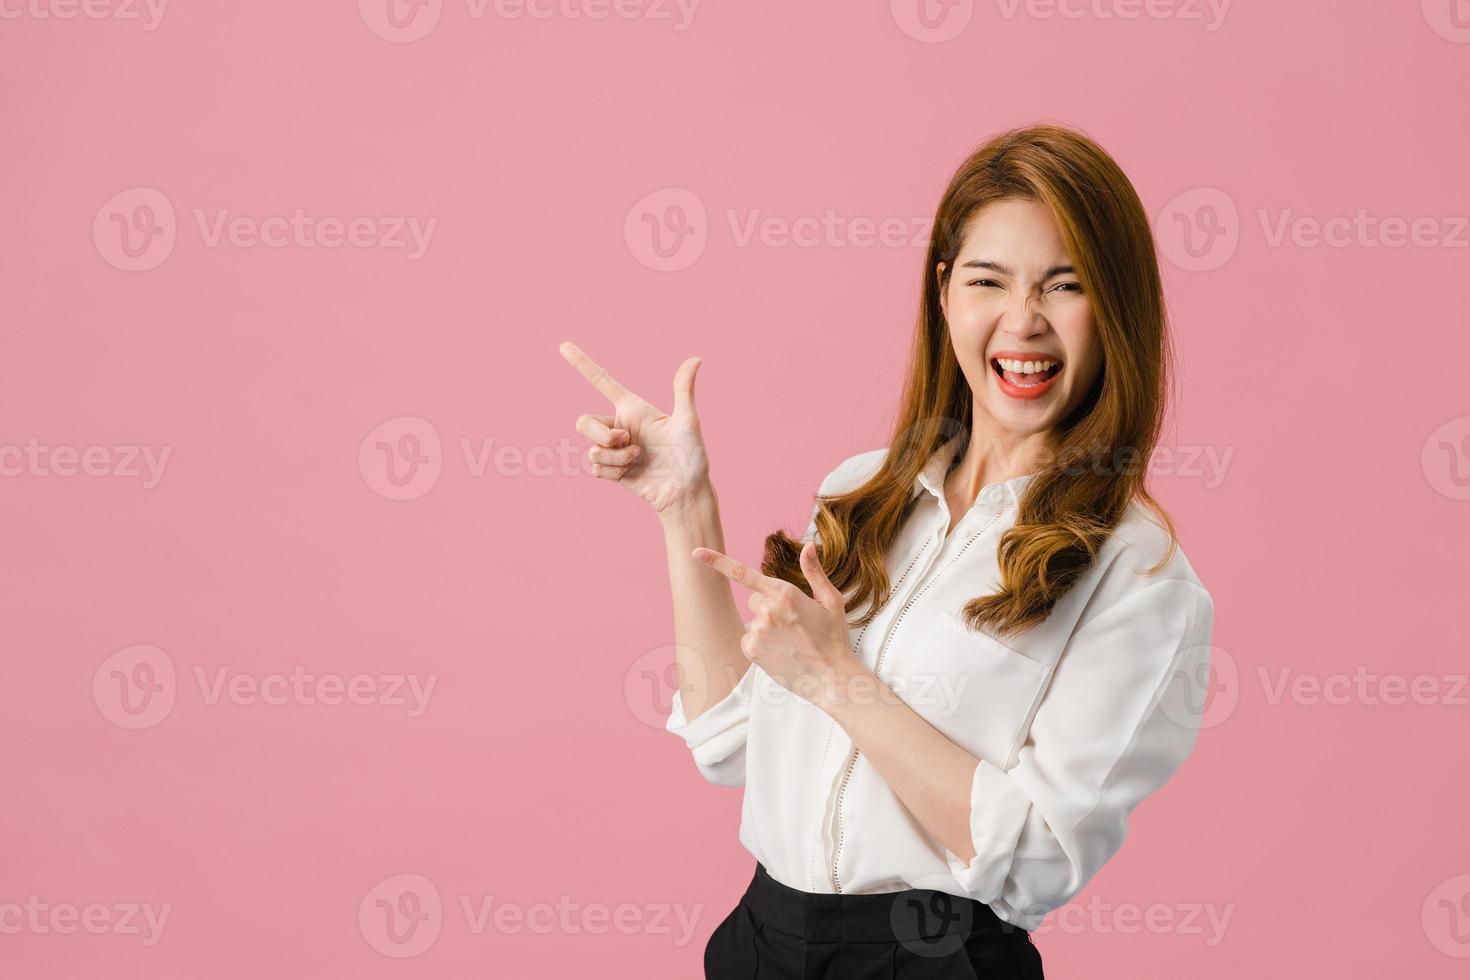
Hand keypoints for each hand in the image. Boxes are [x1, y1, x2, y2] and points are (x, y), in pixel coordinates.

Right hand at [559, 341, 710, 515]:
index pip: (602, 381)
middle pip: (583, 422)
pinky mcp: (611, 471)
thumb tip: (696, 358)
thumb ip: (684, 390)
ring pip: (592, 449)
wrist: (686, 492)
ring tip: (638, 459)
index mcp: (632, 408)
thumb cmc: (692, 455)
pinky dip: (613, 471)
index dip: (582, 364)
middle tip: (627, 441)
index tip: (563, 346)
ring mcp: (613, 450)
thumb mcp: (688, 421)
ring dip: (615, 457)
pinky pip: (595, 468)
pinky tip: (631, 473)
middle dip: (602, 434)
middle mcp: (619, 426)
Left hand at [692, 541, 869, 710]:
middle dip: (770, 606)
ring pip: (754, 620)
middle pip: (755, 599)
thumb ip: (814, 571)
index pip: (743, 573)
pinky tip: (781, 651)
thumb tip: (809, 546)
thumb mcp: (831, 601)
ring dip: (767, 626)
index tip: (696, 553)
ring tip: (791, 641)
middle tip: (794, 624)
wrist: (832, 678)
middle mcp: (767, 611)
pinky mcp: (752, 651)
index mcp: (785, 593)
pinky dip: (762, 644)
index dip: (716, 561)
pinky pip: (750, 639)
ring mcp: (757, 632)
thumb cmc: (834, 639)